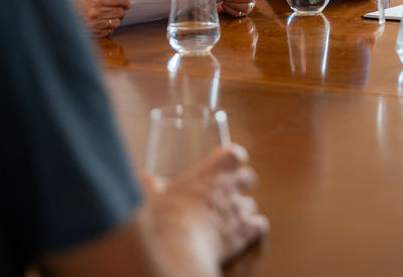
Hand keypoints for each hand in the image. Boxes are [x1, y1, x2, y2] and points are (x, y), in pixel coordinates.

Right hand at [71, 0, 130, 36]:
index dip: (126, 2)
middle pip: (120, 12)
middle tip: (118, 11)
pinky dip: (109, 28)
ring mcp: (96, 24)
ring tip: (110, 18)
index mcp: (94, 1)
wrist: (58, 19)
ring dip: (116, 21)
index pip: (119, 0)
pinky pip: (109, 31)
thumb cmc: (72, 8)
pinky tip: (103, 25)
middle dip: (121, 12)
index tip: (127, 4)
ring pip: (116, 23)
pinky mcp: (94, 34)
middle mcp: (96, 12)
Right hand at [143, 145, 267, 270]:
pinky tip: (242, 235)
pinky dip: (253, 230)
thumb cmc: (164, 221)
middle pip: (249, 177)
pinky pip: (260, 225)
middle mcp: (228, 187)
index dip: (234, 158)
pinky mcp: (245, 232)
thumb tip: (142, 178)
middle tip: (229, 194)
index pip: (234, 154)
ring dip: (243, 211)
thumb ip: (150, 186)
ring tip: (228, 221)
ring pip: (251, 204)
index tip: (229, 163)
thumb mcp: (153, 199)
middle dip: (242, 184)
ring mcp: (239, 209)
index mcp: (208, 173)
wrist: (180, 249)